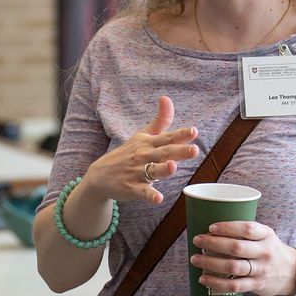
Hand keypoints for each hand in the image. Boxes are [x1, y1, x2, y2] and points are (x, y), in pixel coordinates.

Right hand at [84, 95, 198, 207]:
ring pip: (153, 171)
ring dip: (163, 169)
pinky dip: (150, 195)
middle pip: (164, 153)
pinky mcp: (132, 188)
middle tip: (194, 150)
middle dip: (179, 151)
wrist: (101, 174)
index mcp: (148, 143)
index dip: (181, 135)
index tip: (194, 131)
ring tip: (172, 166)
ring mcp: (137, 172)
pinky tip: (158, 198)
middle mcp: (144, 156)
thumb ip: (160, 120)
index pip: (168, 137)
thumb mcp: (143, 135)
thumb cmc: (128, 153)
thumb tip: (166, 97)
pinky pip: (142, 192)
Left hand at [190, 221, 295, 295]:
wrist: (292, 272)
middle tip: (197, 240)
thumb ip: (245, 232)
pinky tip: (203, 278)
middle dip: (213, 244)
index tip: (210, 227)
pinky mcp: (257, 285)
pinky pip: (234, 286)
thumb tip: (211, 228)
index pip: (247, 228)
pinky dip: (217, 283)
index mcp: (266, 235)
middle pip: (236, 247)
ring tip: (195, 259)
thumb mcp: (265, 235)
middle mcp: (265, 252)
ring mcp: (262, 270)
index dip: (227, 227)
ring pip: (233, 267)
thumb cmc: (269, 249)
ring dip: (210, 263)